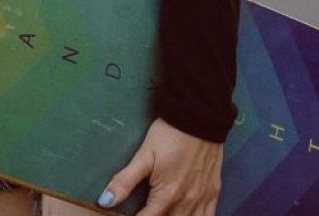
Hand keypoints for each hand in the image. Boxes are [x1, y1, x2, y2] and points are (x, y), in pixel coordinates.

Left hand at [99, 118, 222, 215]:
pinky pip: (209, 215)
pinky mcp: (214, 189)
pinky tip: (189, 215)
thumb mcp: (145, 154)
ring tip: (165, 213)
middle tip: (149, 210)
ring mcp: (202, 197)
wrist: (201, 112)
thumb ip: (125, 180)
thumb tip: (104, 201)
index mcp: (166, 196)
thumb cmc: (172, 132)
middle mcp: (186, 202)